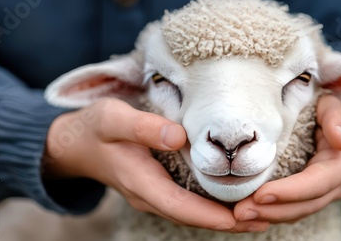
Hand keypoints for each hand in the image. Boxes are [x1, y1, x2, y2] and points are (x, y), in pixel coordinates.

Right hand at [44, 98, 267, 232]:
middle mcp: (149, 196)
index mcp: (140, 182)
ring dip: (223, 218)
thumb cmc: (95, 128)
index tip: (242, 217)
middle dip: (228, 222)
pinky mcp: (157, 189)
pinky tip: (232, 202)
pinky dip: (211, 208)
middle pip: (193, 217)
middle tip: (265, 218)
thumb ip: (142, 127)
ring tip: (259, 215)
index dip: (212, 216)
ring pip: (192, 214)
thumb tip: (178, 136)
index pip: (182, 207)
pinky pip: (188, 205)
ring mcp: (153, 196)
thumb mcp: (113, 118)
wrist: (75, 143)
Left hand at [234, 95, 340, 223]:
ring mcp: (324, 193)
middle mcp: (336, 184)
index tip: (260, 194)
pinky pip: (291, 209)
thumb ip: (336, 117)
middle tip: (240, 212)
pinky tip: (249, 210)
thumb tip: (340, 141)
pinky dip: (270, 212)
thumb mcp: (333, 103)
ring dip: (268, 215)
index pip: (316, 184)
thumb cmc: (328, 105)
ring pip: (297, 212)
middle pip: (304, 205)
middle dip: (272, 210)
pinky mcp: (310, 195)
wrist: (333, 115)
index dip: (290, 192)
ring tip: (239, 214)